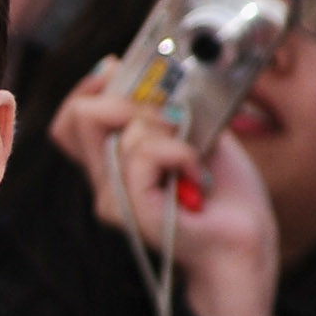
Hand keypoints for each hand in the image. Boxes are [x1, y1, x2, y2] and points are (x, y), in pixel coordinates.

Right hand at [48, 63, 283, 315]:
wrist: (244, 243)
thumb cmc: (223, 195)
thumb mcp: (195, 135)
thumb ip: (165, 109)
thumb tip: (145, 73)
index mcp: (112, 163)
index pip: (70, 120)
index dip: (87, 89)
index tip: (121, 74)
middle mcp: (104, 182)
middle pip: (81, 116)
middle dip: (130, 98)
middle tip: (171, 116)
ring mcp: (113, 199)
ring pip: (124, 131)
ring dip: (170, 129)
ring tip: (194, 155)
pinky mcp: (132, 210)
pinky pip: (145, 155)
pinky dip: (180, 152)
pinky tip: (197, 174)